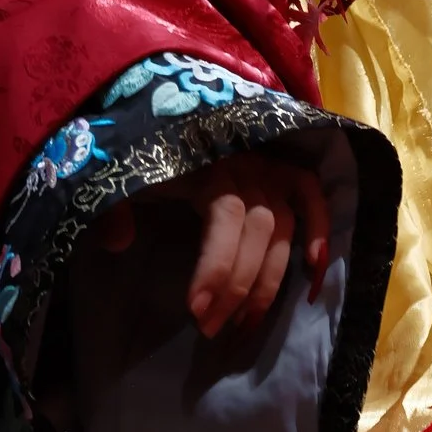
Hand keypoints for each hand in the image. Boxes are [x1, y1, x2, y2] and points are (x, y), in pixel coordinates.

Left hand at [92, 154, 331, 342]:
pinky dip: (319, 225)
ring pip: (283, 227)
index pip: (225, 219)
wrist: (159, 102)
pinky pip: (310, 192)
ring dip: (270, 280)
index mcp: (207, 164)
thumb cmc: (142, 147)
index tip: (196, 311)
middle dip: (237, 289)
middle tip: (211, 329)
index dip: (216, 267)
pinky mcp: (281, 165)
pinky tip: (313, 269)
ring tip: (246, 324)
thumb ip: (112, 204)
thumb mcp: (121, 173)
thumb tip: (118, 242)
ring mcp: (267, 164)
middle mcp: (245, 164)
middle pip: (257, 234)